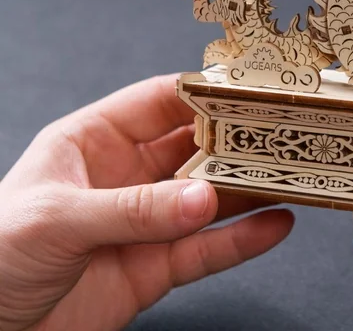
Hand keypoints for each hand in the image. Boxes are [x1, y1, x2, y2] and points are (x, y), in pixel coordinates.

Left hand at [0, 75, 293, 330]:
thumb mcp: (57, 218)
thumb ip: (133, 208)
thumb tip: (202, 197)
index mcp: (95, 141)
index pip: (159, 102)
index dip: (202, 93)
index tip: (245, 90)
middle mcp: (126, 175)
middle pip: (193, 149)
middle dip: (235, 142)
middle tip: (279, 135)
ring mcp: (145, 222)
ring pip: (208, 199)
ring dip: (248, 189)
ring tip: (289, 176)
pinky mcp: (155, 268)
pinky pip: (206, 250)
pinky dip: (243, 240)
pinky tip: (276, 225)